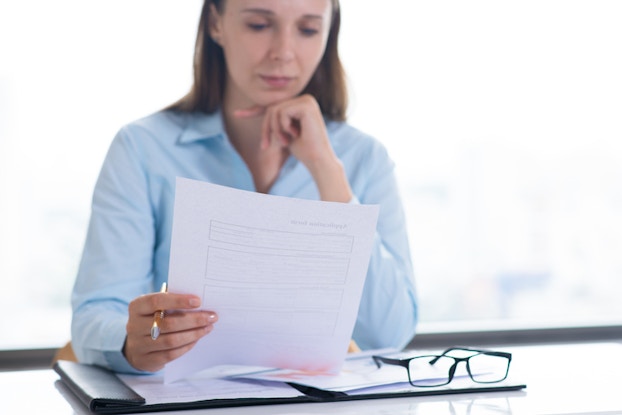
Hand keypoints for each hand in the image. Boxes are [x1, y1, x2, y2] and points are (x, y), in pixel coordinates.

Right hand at [123, 292, 217, 371]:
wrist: (136, 345)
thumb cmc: (152, 319)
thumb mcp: (156, 307)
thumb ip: (171, 302)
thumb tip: (199, 303)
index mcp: (137, 306)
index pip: (156, 301)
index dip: (178, 301)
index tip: (198, 301)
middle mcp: (134, 325)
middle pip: (168, 323)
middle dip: (194, 320)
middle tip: (211, 316)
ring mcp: (139, 345)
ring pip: (171, 340)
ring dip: (194, 334)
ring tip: (208, 327)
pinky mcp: (146, 360)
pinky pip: (171, 354)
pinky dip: (187, 346)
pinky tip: (197, 338)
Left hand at [234, 94, 352, 201]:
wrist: (317, 159)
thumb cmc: (303, 150)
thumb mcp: (283, 132)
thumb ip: (276, 121)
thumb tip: (261, 111)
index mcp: (300, 104)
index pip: (273, 106)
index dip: (253, 110)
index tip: (236, 115)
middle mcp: (304, 99)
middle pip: (272, 108)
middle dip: (266, 128)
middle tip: (267, 145)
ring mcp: (306, 100)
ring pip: (274, 110)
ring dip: (275, 129)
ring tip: (285, 141)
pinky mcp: (306, 104)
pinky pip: (281, 112)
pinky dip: (283, 126)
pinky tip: (294, 134)